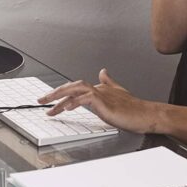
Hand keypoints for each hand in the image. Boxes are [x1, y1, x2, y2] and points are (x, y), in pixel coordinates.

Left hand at [37, 69, 161, 134]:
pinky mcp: (105, 103)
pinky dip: (75, 101)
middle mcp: (99, 89)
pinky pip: (87, 98)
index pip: (76, 88)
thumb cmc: (133, 108)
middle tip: (41, 100)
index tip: (50, 102)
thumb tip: (103, 71)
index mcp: (99, 88)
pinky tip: (67, 107)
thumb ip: (109, 82)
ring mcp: (102, 95)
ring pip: (77, 89)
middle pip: (72, 86)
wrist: (146, 114)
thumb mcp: (118, 93)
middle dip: (55, 93)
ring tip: (48, 105)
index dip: (61, 93)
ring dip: (61, 96)